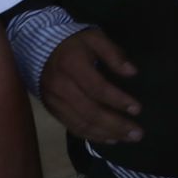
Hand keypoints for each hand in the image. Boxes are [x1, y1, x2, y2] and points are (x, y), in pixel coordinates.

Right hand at [38, 29, 142, 143]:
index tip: (138, 109)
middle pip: (90, 112)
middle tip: (137, 133)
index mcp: (72, 66)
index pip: (98, 89)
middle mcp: (61, 87)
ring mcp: (54, 102)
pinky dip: (91, 136)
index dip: (118, 100)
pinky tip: (109, 138)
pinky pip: (72, 127)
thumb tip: (132, 72)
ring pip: (81, 124)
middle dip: (116, 124)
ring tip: (128, 138)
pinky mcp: (52, 110)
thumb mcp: (95, 38)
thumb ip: (114, 54)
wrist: (39, 49)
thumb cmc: (74, 43)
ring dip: (106, 134)